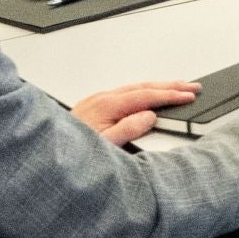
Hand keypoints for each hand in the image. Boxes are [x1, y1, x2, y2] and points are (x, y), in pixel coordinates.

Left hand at [73, 80, 198, 146]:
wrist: (46, 150)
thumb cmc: (73, 151)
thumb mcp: (104, 146)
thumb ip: (128, 130)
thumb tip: (149, 117)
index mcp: (108, 105)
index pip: (147, 96)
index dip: (170, 95)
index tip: (189, 95)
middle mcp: (103, 98)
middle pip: (143, 86)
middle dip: (171, 86)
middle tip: (193, 86)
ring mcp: (97, 100)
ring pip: (134, 87)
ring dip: (158, 86)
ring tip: (177, 87)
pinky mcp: (94, 105)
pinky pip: (125, 92)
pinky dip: (143, 91)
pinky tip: (148, 94)